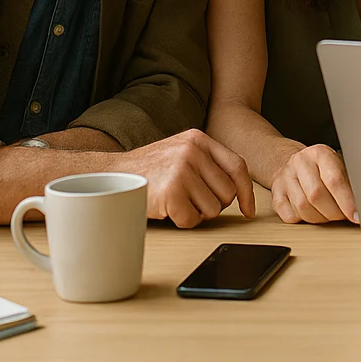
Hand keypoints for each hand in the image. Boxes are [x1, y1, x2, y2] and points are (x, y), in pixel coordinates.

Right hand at [114, 129, 254, 227]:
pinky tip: (168, 209)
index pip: (238, 166)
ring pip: (213, 209)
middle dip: (213, 204)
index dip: (246, 191)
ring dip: (197, 213)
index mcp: (199, 140)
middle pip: (227, 193)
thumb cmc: (150, 168)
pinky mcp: (171, 192)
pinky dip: (182, 221)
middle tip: (191, 200)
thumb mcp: (181, 152)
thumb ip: (208, 162)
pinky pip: (192, 220)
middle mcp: (193, 152)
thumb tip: (239, 189)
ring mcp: (181, 171)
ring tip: (177, 201)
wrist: (111, 175)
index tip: (249, 210)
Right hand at [271, 145, 357, 224]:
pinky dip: (304, 220)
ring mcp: (285, 178)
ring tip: (330, 215)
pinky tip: (313, 213)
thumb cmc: (323, 168)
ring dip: (320, 218)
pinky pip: (290, 216)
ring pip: (302, 208)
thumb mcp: (340, 166)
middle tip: (344, 216)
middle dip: (334, 212)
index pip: (334, 180)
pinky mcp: (276, 194)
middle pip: (316, 195)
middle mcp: (300, 162)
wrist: (296, 163)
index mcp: (320, 153)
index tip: (356, 215)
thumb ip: (350, 182)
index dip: (347, 202)